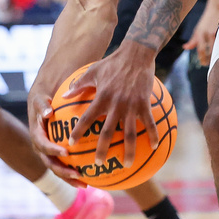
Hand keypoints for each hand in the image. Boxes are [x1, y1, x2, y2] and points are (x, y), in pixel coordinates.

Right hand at [26, 84, 84, 185]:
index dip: (53, 151)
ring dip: (70, 177)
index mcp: (36, 135)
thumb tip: (48, 112)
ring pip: (59, 168)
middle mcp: (41, 147)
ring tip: (85, 184)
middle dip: (63, 172)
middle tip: (77, 175)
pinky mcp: (57, 153)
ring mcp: (49, 152)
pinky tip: (92, 175)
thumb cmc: (43, 99)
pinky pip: (67, 163)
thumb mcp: (39, 99)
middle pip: (51, 163)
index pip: (43, 146)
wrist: (41, 101)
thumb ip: (42, 105)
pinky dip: (77, 169)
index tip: (66, 153)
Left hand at [65, 44, 159, 167]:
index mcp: (101, 97)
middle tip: (98, 164)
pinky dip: (152, 135)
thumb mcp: (92, 71)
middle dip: (102, 149)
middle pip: (107, 132)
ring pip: (130, 133)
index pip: (86, 118)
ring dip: (128, 150)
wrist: (137, 53)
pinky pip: (150, 123)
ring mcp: (132, 105)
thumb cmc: (113, 62)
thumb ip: (78, 85)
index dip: (78, 131)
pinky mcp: (145, 103)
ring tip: (127, 164)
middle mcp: (115, 104)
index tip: (71, 144)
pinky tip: (155, 146)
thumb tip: (63, 95)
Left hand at [184, 6, 218, 66]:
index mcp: (200, 33)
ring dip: (218, 55)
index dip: (202, 58)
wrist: (218, 6)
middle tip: (211, 64)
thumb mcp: (198, 29)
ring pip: (218, 48)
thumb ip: (193, 40)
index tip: (203, 63)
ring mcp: (217, 32)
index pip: (200, 50)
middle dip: (210, 60)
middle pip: (210, 51)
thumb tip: (185, 48)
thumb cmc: (207, 20)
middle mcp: (208, 33)